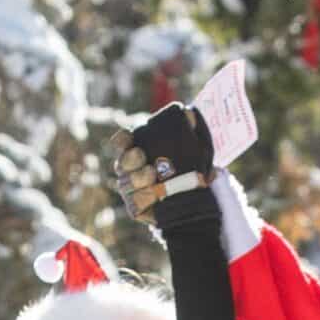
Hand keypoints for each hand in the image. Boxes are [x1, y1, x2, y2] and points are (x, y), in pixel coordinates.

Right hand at [112, 104, 215, 223]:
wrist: (197, 206)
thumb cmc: (192, 174)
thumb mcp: (197, 152)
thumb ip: (192, 132)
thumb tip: (190, 112)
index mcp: (139, 152)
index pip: (123, 142)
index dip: (122, 139)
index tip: (129, 137)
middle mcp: (131, 170)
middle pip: (122, 162)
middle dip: (129, 157)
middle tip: (141, 154)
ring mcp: (132, 190)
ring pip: (126, 182)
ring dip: (138, 177)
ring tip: (151, 174)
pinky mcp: (136, 208)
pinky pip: (134, 203)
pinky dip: (144, 198)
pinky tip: (155, 196)